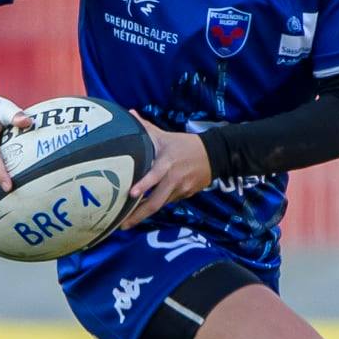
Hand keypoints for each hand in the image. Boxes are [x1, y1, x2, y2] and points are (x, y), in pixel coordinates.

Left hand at [121, 111, 213, 228]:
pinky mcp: (186, 195)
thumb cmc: (186, 145)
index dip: (144, 185)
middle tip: (123, 225)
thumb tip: (129, 113)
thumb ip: (146, 127)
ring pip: (161, 204)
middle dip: (139, 215)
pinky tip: (144, 212)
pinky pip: (168, 202)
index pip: (155, 175)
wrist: (215, 155)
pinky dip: (157, 206)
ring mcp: (181, 189)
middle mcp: (174, 179)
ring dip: (145, 214)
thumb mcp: (166, 136)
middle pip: (156, 202)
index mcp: (168, 163)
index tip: (131, 194)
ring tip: (128, 223)